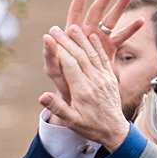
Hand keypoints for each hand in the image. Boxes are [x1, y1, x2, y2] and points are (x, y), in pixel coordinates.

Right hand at [39, 24, 128, 151]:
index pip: (70, 65)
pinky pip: (103, 58)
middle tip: (55, 29)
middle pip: (79, 55)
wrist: (115, 131)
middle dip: (66, 40)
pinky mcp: (110, 77)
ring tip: (72, 27)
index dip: (59, 50)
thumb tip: (42, 96)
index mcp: (83, 91)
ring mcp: (104, 77)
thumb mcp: (72, 121)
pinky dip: (97, 46)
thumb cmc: (90, 127)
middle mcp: (94, 81)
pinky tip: (92, 36)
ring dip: (81, 39)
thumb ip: (58, 107)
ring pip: (91, 54)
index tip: (49, 39)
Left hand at [43, 0, 141, 106]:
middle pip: (96, 11)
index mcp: (72, 36)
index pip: (76, 12)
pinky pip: (121, 38)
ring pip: (111, 20)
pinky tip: (141, 21)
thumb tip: (47, 36)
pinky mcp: (108, 50)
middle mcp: (86, 34)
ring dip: (120, 7)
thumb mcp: (53, 68)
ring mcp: (98, 41)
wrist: (76, 95)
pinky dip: (130, 30)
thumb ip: (50, 53)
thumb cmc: (61, 82)